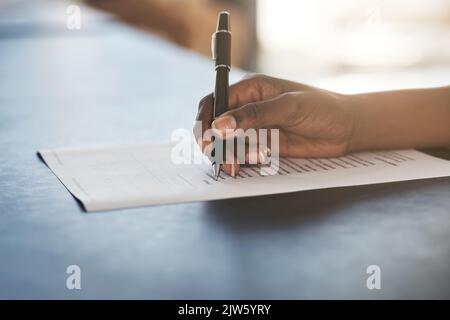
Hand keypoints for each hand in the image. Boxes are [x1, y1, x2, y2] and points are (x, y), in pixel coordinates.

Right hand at [194, 74, 355, 175]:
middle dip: (213, 142)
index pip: (215, 101)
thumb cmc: (322, 108)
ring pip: (227, 142)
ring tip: (237, 167)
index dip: (205, 120)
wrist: (346, 129)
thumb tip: (221, 125)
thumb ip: (254, 115)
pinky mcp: (263, 145)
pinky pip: (243, 154)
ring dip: (227, 155)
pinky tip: (252, 163)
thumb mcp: (289, 107)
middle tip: (219, 158)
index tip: (206, 139)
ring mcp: (255, 128)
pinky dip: (241, 161)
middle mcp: (248, 107)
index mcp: (251, 89)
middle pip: (216, 124)